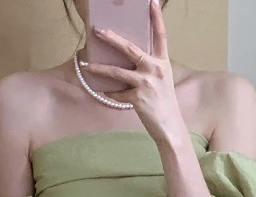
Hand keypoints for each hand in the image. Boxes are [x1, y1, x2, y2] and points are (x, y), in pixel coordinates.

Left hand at [83, 0, 183, 145]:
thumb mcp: (161, 79)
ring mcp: (145, 84)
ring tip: (86, 65)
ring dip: (99, 69)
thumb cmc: (164, 101)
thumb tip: (131, 56)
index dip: (156, 18)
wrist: (169, 125)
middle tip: (98, 30)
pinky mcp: (137, 98)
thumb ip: (149, 65)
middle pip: (130, 49)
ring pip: (117, 71)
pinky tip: (105, 92)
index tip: (151, 2)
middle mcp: (155, 69)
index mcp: (162, 62)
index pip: (160, 35)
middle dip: (112, 39)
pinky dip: (110, 93)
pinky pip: (117, 93)